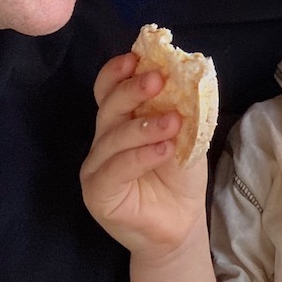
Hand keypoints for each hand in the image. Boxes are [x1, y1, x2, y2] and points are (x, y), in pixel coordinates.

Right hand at [80, 51, 210, 261]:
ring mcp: (96, 167)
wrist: (181, 223)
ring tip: (173, 122)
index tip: (136, 57)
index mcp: (119, 121)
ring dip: (144, 126)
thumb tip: (185, 75)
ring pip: (112, 137)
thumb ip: (179, 108)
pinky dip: (141, 155)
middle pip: (108, 107)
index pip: (107, 90)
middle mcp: (103, 140)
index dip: (117, 72)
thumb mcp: (185, 135)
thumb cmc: (179, 176)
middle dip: (132, 90)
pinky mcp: (97, 193)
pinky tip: (164, 150)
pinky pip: (115, 168)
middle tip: (158, 80)